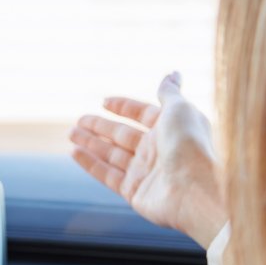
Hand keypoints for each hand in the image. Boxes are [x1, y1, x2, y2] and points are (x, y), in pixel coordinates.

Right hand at [69, 72, 227, 248]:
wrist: (194, 188)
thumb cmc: (190, 145)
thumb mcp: (180, 109)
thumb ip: (169, 92)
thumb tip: (173, 73)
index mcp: (170, 128)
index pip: (142, 114)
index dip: (124, 107)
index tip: (103, 101)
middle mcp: (157, 150)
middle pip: (123, 135)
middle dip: (100, 126)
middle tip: (78, 120)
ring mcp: (145, 172)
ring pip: (111, 154)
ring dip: (91, 143)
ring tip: (71, 134)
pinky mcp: (134, 191)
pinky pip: (107, 175)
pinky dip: (90, 163)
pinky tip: (74, 153)